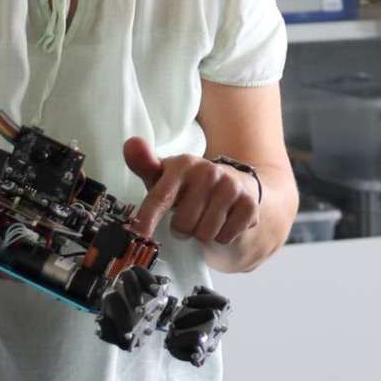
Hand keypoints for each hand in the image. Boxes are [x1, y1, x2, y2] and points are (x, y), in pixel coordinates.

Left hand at [124, 137, 259, 245]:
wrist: (235, 184)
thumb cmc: (190, 186)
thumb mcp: (164, 177)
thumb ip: (145, 164)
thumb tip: (130, 144)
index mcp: (184, 164)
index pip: (160, 198)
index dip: (147, 220)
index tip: (139, 237)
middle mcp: (209, 172)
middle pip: (183, 225)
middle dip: (183, 229)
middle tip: (189, 217)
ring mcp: (231, 187)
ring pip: (205, 233)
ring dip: (202, 234)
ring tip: (205, 220)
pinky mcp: (249, 204)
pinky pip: (226, 236)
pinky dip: (222, 237)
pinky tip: (223, 222)